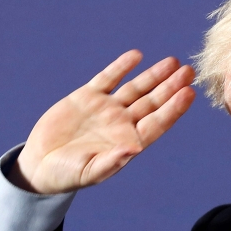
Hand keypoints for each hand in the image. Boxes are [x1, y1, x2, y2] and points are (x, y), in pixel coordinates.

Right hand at [10, 50, 195, 193]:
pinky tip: (136, 55)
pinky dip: (121, 67)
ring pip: (136, 87)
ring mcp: (107, 108)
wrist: (40, 164)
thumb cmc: (68, 175)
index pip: (158, 122)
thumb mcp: (90, 172)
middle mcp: (123, 123)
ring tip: (173, 61)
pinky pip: (108, 78)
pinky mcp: (87, 97)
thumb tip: (134, 149)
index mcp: (129, 141)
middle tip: (190, 71)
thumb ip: (112, 161)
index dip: (175, 108)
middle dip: (172, 86)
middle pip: (153, 101)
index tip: (189, 93)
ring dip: (154, 74)